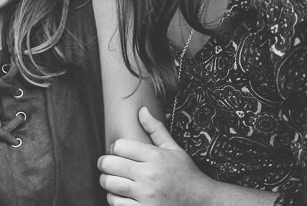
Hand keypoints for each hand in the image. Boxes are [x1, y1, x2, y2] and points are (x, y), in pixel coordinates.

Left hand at [98, 107, 213, 205]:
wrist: (201, 201)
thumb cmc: (186, 174)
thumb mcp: (174, 149)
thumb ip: (156, 129)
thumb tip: (142, 110)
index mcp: (155, 157)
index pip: (120, 146)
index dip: (113, 147)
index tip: (115, 151)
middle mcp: (149, 175)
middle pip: (110, 164)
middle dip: (104, 163)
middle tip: (107, 164)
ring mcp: (146, 195)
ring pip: (110, 184)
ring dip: (107, 181)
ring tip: (112, 179)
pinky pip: (116, 203)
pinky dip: (113, 198)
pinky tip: (120, 194)